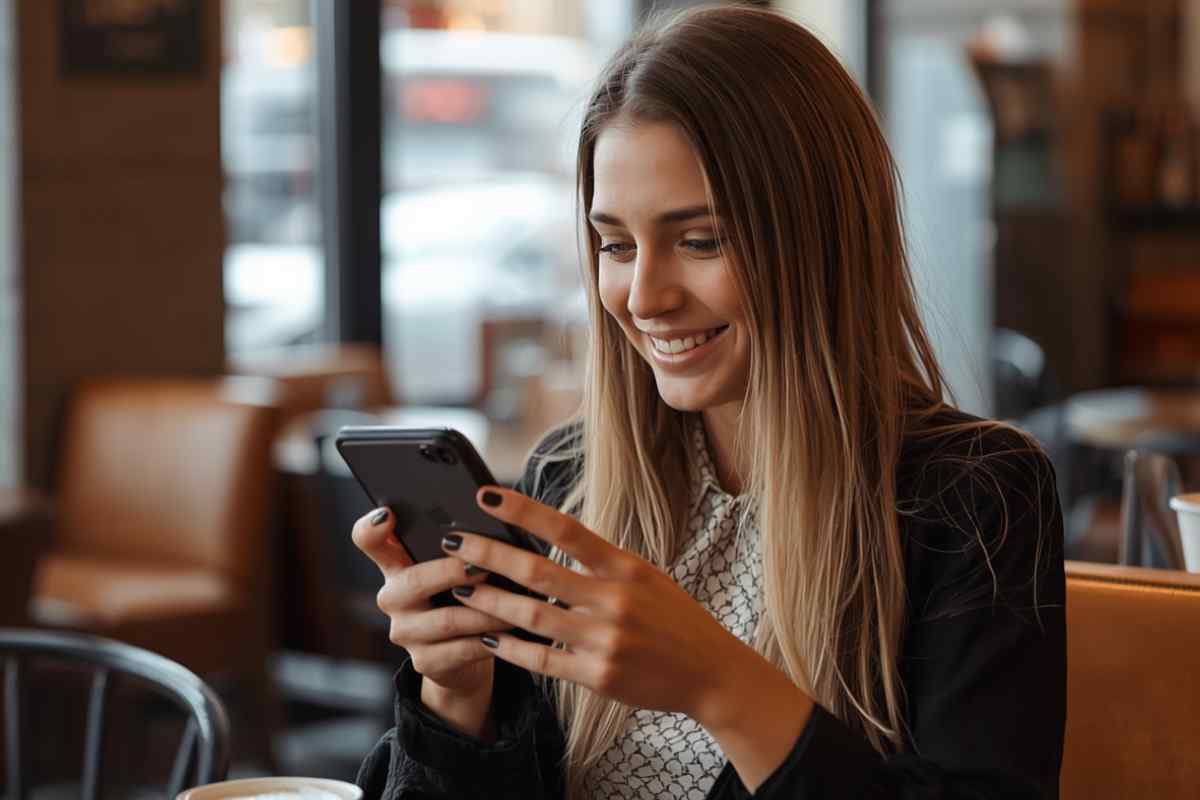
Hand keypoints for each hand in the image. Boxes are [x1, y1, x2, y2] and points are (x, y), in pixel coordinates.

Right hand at [350, 507, 508, 695]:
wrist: (463, 655)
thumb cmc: (464, 594)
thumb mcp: (456, 567)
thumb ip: (462, 545)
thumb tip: (496, 515)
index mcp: (395, 565)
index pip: (368, 540)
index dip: (371, 527)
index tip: (389, 514)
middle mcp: (392, 597)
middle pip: (414, 581)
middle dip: (453, 572)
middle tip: (485, 566)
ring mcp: (405, 632)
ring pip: (447, 619)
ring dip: (486, 609)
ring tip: (515, 599)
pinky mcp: (425, 662)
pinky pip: (462, 649)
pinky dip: (491, 638)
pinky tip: (511, 629)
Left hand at [439, 486, 758, 725]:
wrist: (710, 673)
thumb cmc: (673, 618)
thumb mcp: (645, 577)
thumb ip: (599, 563)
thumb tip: (547, 541)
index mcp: (624, 567)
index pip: (566, 529)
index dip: (523, 511)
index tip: (486, 495)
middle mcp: (613, 599)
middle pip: (537, 571)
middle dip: (489, 555)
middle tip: (453, 544)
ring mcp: (604, 639)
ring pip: (531, 616)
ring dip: (490, 602)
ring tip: (462, 588)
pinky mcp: (598, 676)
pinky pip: (542, 660)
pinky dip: (511, 649)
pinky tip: (488, 639)